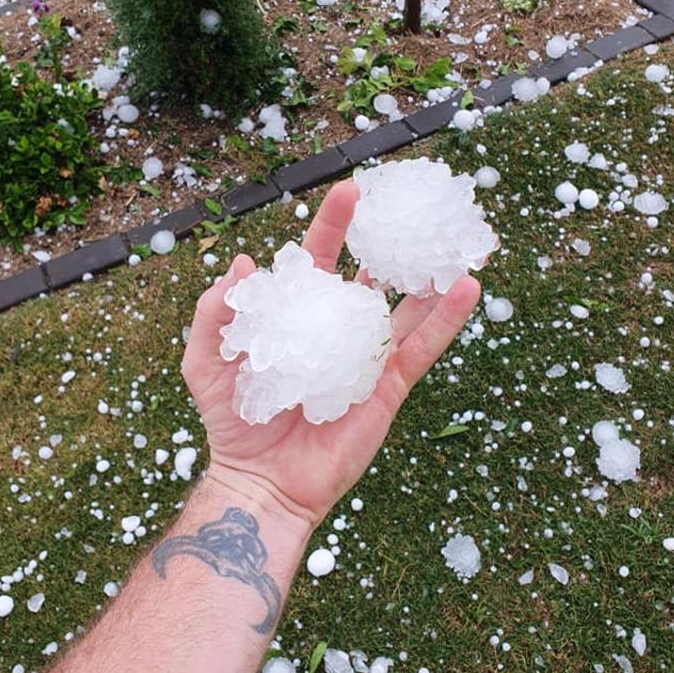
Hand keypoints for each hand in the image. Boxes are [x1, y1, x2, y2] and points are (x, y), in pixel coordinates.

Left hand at [182, 180, 480, 527]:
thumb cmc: (234, 423)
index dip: (333, 226)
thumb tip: (242, 262)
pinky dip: (446, 318)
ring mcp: (366, 355)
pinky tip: (467, 287)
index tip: (350, 191)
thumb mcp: (206, 363)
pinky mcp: (389, 386)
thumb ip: (216, 313)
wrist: (262, 481)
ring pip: (405, 307)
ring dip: (429, 274)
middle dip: (391, 241)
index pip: (320, 260)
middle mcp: (337, 329)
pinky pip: (422, 347)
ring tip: (454, 239)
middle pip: (370, 275)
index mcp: (299, 315)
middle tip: (413, 206)